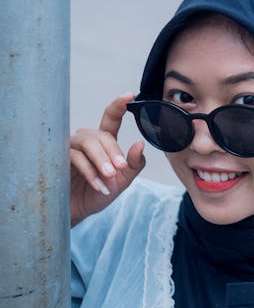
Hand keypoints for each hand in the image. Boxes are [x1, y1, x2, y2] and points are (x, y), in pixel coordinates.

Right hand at [70, 92, 145, 226]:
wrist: (78, 211)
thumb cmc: (99, 192)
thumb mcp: (123, 180)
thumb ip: (134, 164)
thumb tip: (140, 144)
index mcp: (103, 141)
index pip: (111, 119)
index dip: (119, 105)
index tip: (129, 95)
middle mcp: (86, 140)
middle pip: (100, 135)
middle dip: (113, 151)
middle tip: (120, 168)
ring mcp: (71, 148)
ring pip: (87, 143)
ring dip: (100, 159)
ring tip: (109, 175)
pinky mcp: (58, 158)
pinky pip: (74, 158)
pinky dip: (89, 172)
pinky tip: (98, 185)